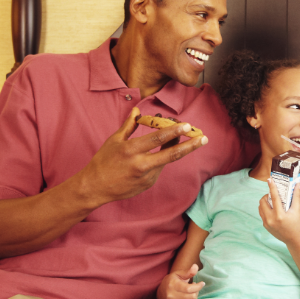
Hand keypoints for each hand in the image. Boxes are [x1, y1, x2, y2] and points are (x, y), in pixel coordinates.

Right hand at [77, 108, 207, 206]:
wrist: (95, 188)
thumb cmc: (103, 161)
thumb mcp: (114, 141)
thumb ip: (128, 126)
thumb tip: (137, 111)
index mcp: (131, 150)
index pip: (157, 139)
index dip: (174, 132)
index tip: (187, 125)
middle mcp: (140, 164)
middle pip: (171, 154)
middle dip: (190, 146)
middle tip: (204, 138)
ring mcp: (146, 176)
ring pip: (166, 160)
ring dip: (177, 149)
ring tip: (191, 140)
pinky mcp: (148, 184)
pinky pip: (159, 169)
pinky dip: (161, 160)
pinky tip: (157, 156)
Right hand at [159, 263, 204, 298]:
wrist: (163, 290)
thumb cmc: (174, 280)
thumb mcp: (180, 274)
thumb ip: (188, 271)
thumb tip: (195, 266)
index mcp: (173, 285)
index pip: (189, 289)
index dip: (198, 286)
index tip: (202, 283)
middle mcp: (171, 295)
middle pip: (191, 297)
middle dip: (196, 291)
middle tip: (195, 287)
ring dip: (194, 298)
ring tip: (191, 292)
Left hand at [258, 179, 299, 244]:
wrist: (293, 239)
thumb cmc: (296, 224)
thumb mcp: (297, 210)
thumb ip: (296, 197)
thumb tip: (297, 184)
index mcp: (279, 215)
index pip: (274, 198)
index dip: (272, 187)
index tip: (269, 180)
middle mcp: (271, 219)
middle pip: (263, 201)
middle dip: (267, 196)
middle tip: (273, 196)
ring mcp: (266, 223)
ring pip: (260, 207)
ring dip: (265, 202)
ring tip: (272, 202)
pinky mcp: (265, 225)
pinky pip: (262, 214)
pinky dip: (265, 209)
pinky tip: (272, 210)